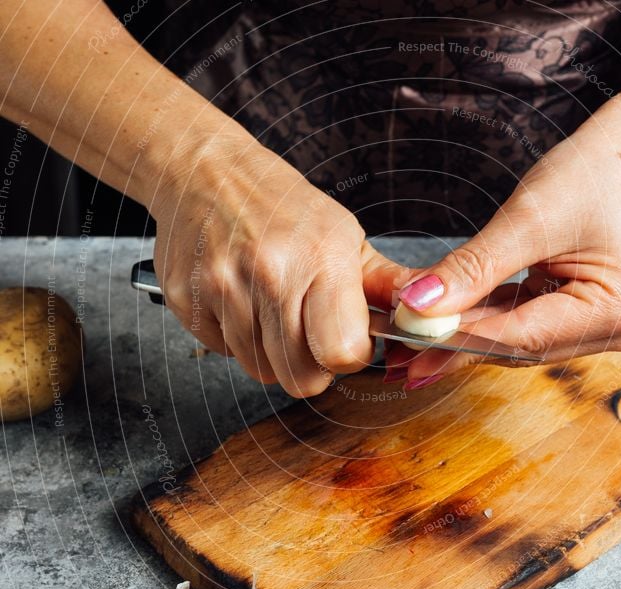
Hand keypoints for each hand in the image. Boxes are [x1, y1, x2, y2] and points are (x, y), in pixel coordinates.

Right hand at [152, 134, 406, 396]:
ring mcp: (222, 288)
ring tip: (274, 308)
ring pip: (261, 371)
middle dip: (312, 365)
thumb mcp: (344, 234)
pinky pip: (224, 353)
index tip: (347, 340)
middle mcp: (270, 274)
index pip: (342, 353)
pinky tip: (242, 302)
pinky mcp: (185, 302)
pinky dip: (237, 339)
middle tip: (309, 330)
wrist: (204, 173)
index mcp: (320, 258)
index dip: (349, 357)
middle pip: (300, 377)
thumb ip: (386, 284)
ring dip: (273, 352)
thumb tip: (429, 313)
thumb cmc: (282, 206)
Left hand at [387, 106, 620, 386]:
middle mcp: (614, 330)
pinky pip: (519, 322)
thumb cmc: (590, 174)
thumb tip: (417, 305)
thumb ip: (473, 268)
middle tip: (397, 354)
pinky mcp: (577, 316)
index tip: (408, 337)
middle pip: (517, 344)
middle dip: (455, 344)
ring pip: (513, 338)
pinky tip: (438, 326)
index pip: (522, 335)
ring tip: (406, 345)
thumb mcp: (526, 219)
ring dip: (461, 337)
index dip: (460, 338)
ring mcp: (598, 327)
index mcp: (616, 310)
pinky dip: (480, 319)